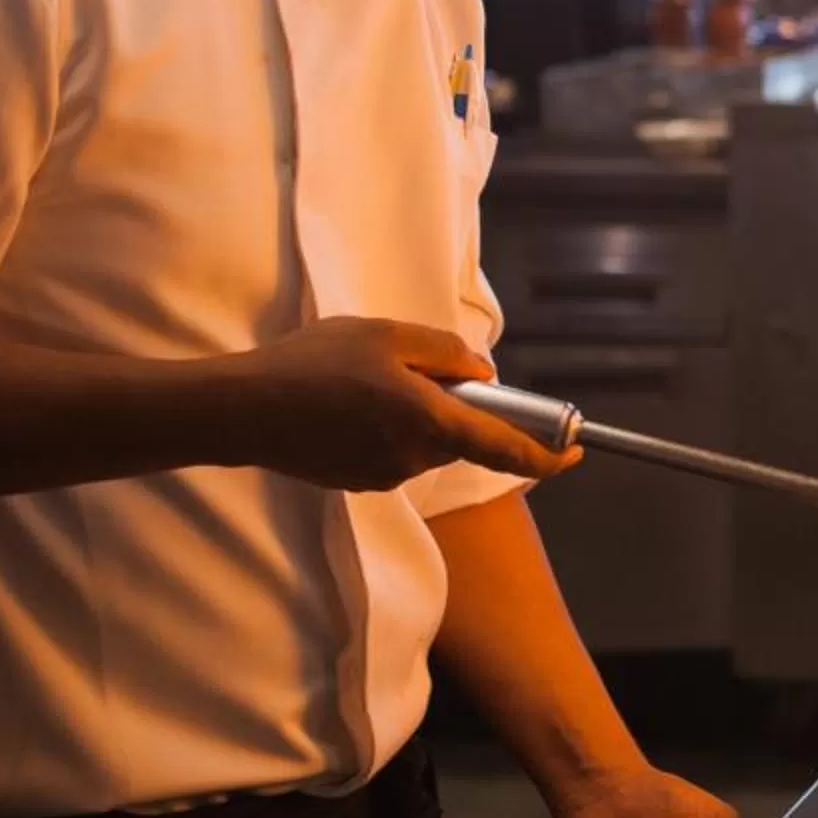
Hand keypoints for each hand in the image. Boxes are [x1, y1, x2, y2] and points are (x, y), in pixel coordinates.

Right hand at [210, 317, 576, 488]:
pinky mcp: (361, 482)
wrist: (241, 410)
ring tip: (364, 380)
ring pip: (429, 440)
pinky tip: (347, 404)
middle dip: (459, 405)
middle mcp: (415, 458)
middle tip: (414, 366)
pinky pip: (397, 450)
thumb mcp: (387, 335)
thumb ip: (447, 353)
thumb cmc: (312, 364)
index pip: (507, 447)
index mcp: (430, 421)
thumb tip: (483, 375)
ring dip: (419, 412)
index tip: (577, 446)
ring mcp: (387, 476)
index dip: (549, 452)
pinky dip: (389, 427)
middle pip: (465, 435)